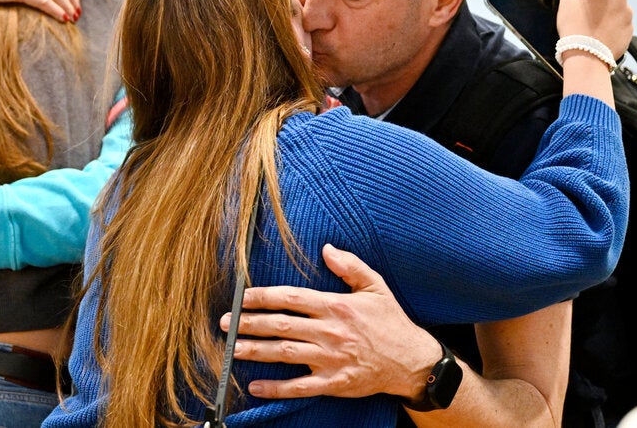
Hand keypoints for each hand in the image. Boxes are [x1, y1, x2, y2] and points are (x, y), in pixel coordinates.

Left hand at [222, 244, 439, 399]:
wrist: (411, 361)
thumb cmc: (391, 321)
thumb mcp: (375, 286)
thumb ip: (350, 266)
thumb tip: (326, 248)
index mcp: (336, 306)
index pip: (292, 298)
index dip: (263, 297)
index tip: (242, 297)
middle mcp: (330, 332)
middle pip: (282, 325)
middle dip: (250, 323)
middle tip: (226, 323)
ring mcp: (330, 359)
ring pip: (285, 354)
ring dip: (256, 351)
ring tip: (232, 349)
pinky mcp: (334, 383)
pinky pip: (300, 387)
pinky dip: (276, 388)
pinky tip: (255, 386)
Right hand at [556, 0, 633, 60]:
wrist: (587, 58)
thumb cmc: (574, 26)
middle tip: (579, 13)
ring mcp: (628, 14)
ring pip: (612, 7)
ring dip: (602, 12)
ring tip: (588, 26)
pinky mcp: (629, 30)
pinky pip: (617, 23)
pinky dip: (608, 26)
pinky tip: (597, 33)